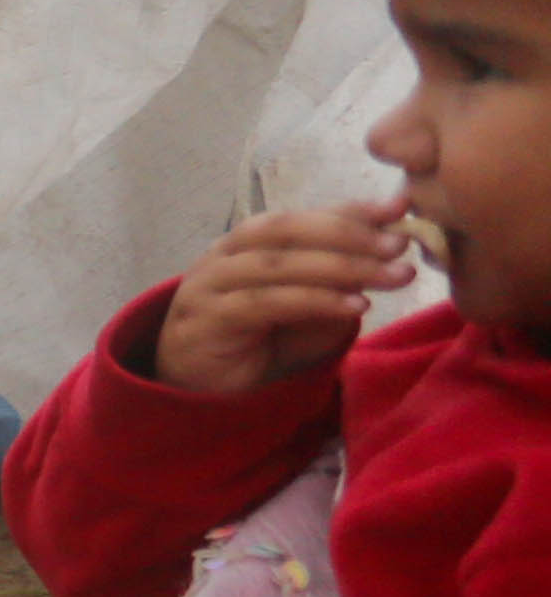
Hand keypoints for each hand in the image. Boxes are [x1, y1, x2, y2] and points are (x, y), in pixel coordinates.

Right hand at [152, 198, 408, 393]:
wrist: (196, 387)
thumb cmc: (256, 341)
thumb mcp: (305, 302)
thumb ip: (336, 276)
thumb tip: (390, 247)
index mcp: (246, 242)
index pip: (301, 216)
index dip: (349, 209)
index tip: (398, 209)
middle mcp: (223, 254)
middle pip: (285, 229)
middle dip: (348, 234)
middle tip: (398, 245)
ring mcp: (209, 285)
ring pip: (278, 264)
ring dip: (341, 267)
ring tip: (392, 276)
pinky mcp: (207, 319)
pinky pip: (267, 302)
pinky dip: (316, 301)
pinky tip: (355, 306)